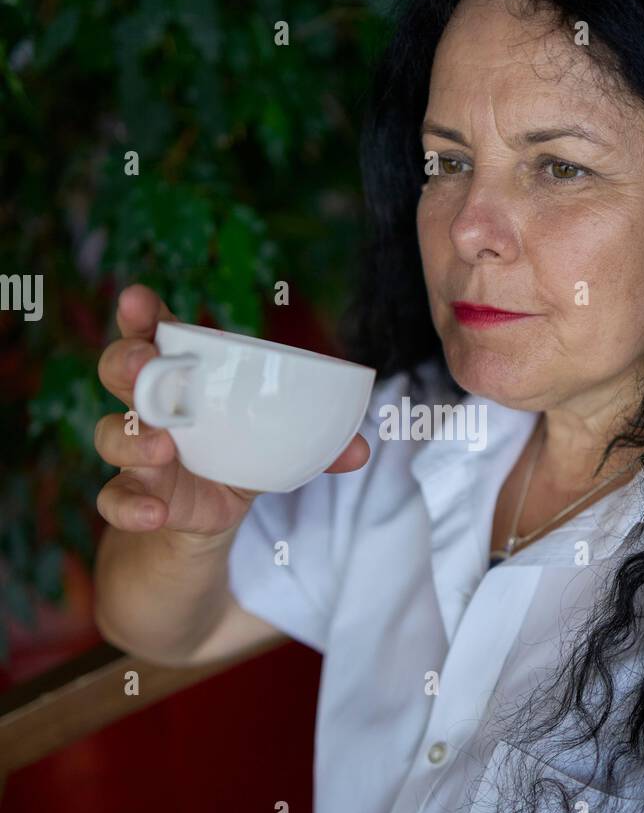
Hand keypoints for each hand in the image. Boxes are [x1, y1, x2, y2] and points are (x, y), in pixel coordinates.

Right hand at [95, 283, 370, 535]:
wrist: (213, 511)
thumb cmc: (240, 450)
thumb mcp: (278, 440)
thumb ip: (319, 443)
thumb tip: (362, 450)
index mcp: (182, 372)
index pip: (152, 330)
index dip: (140, 313)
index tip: (138, 300)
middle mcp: (150, 403)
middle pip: (120, 369)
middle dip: (126, 361)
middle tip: (144, 364)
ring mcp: (136, 449)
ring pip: (112, 432)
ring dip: (132, 436)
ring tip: (163, 446)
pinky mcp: (135, 493)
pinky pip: (115, 498)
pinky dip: (131, 506)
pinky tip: (154, 512)